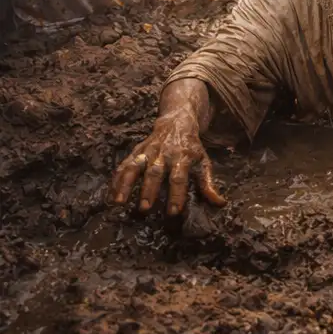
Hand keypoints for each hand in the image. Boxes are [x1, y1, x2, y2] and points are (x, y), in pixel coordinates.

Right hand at [110, 109, 225, 217]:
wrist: (177, 122)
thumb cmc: (191, 148)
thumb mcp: (203, 162)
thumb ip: (209, 184)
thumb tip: (220, 204)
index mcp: (182, 157)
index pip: (179, 178)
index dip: (177, 194)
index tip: (173, 211)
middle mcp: (164, 154)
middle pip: (155, 172)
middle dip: (149, 190)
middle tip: (145, 209)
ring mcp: (148, 152)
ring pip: (135, 167)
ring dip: (126, 184)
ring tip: (118, 203)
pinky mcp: (136, 151)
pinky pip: (124, 165)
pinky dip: (116, 180)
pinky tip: (110, 196)